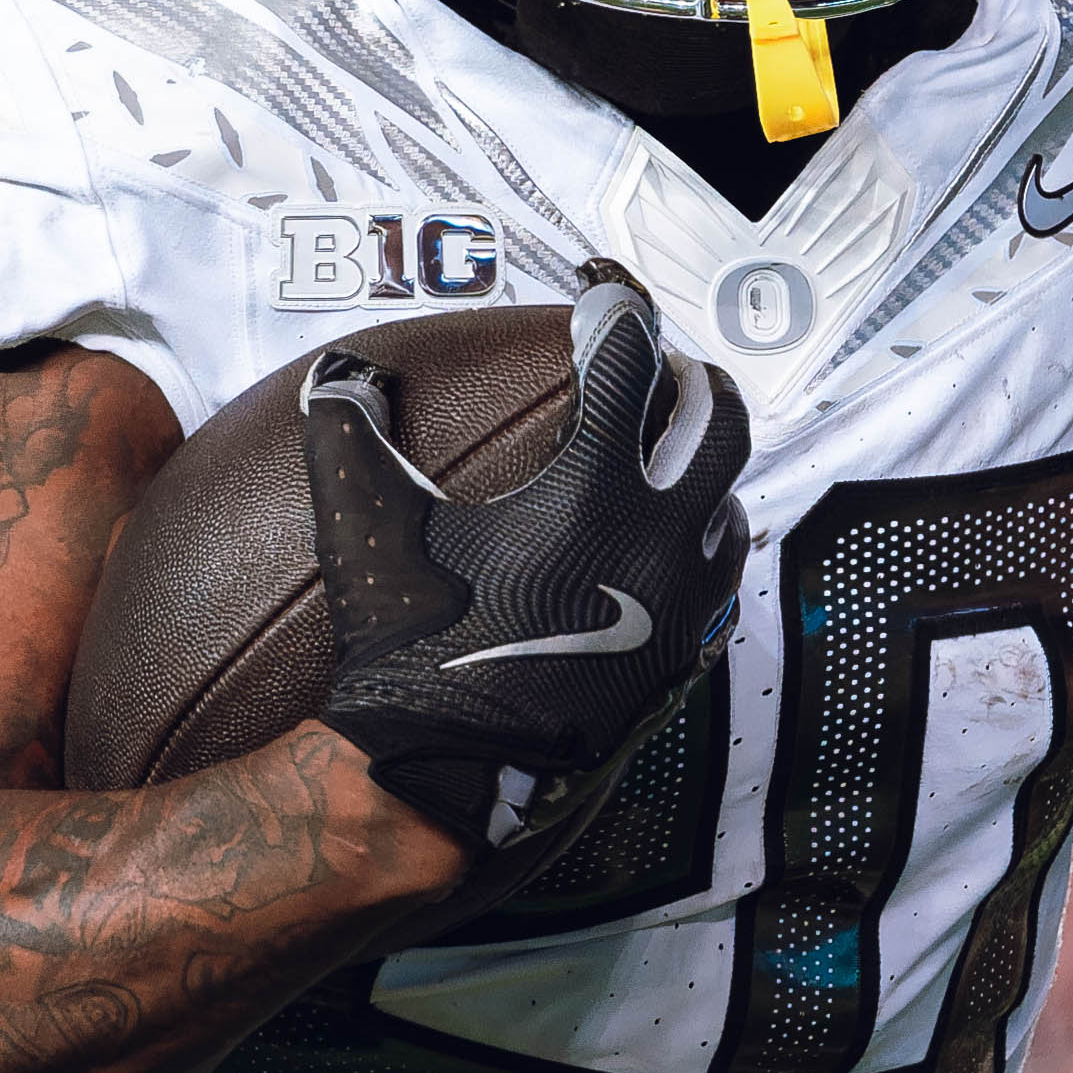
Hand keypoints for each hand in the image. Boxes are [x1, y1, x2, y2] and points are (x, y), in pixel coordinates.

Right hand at [303, 271, 751, 854]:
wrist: (450, 780)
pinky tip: (665, 545)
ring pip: (730, 502)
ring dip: (704, 465)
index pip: (631, 362)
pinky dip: (699, 543)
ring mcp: (682, 605)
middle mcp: (660, 541)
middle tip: (662, 364)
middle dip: (694, 377)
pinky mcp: (682, 658)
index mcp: (594, 493)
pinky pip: (717, 581)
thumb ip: (348, 435)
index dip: (616, 308)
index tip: (599, 292)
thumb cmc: (409, 653)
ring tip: (668, 452)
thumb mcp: (367, 529)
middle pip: (719, 421)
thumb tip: (342, 377)